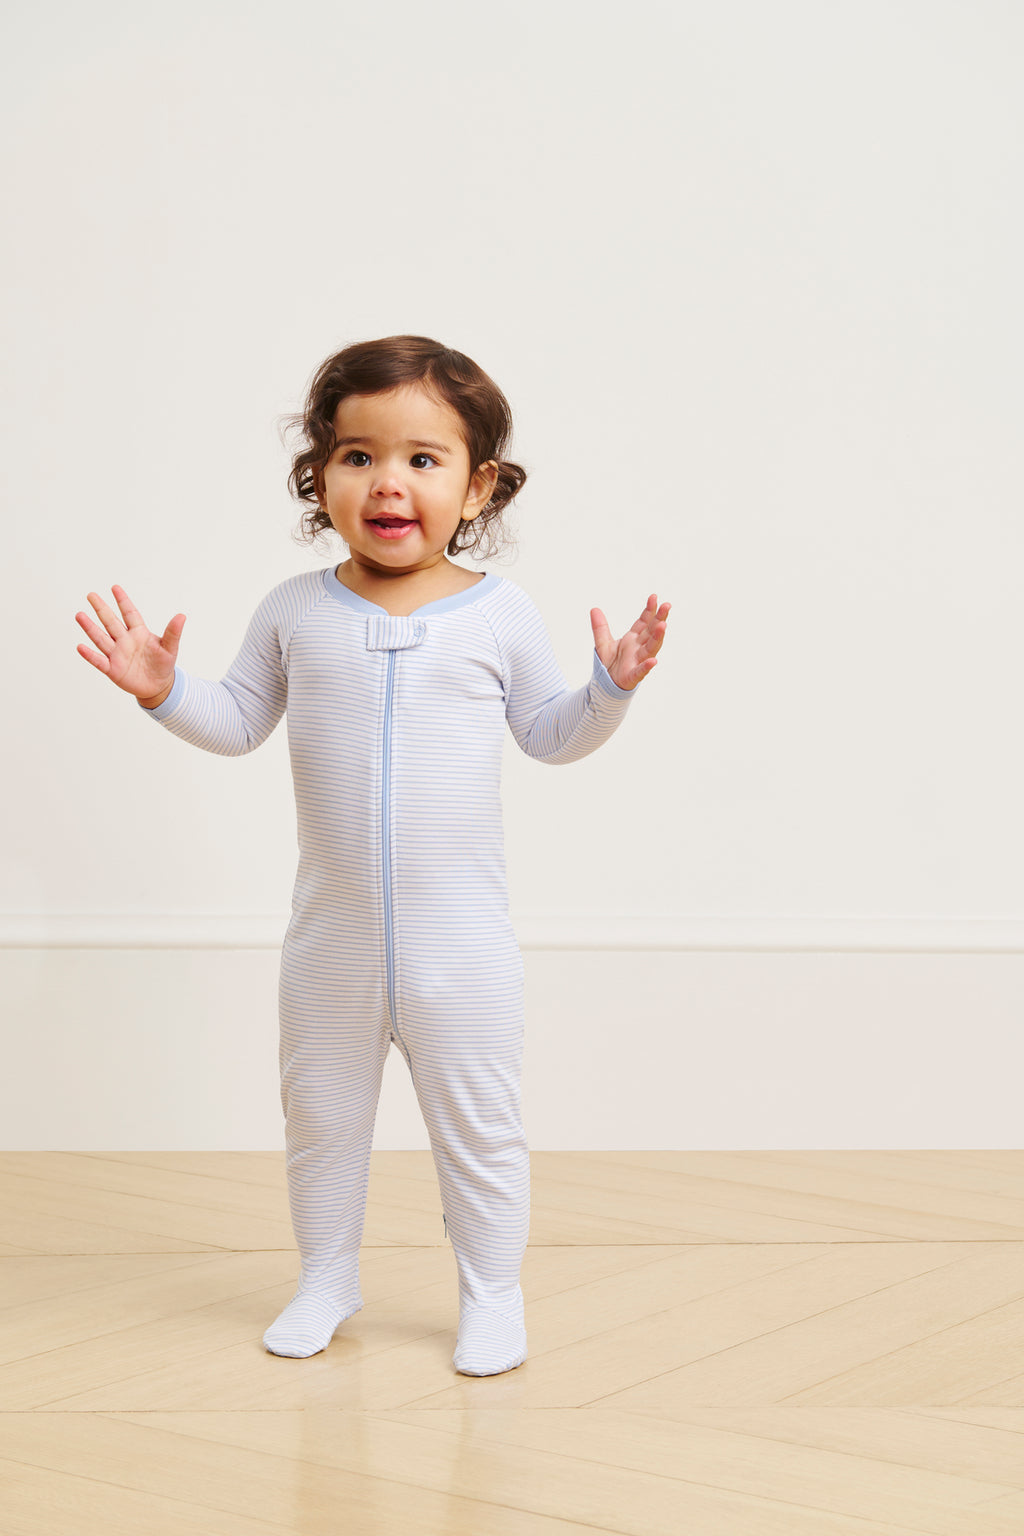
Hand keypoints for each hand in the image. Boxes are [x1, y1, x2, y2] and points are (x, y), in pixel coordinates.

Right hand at [76, 585, 185, 707]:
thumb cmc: (163, 664)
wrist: (158, 686)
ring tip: (79, 615)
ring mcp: (117, 654)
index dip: (123, 601)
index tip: (115, 587)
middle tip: (91, 595)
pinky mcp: (112, 669)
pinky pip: (99, 661)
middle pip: (111, 622)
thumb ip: (173, 632)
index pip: (129, 613)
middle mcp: (125, 641)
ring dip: (90, 628)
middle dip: (101, 609)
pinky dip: (90, 655)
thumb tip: (182, 615)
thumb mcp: (170, 648)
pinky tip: (80, 647)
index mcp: (139, 633)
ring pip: (101, 638)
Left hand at [591, 593, 670, 690]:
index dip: (649, 610)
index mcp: (633, 639)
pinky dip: (647, 666)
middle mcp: (639, 648)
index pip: (644, 622)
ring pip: (651, 648)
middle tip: (667, 605)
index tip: (654, 597)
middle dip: (659, 618)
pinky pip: (641, 670)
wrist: (606, 685)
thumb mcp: (603, 643)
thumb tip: (594, 609)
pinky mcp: (633, 675)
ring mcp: (638, 661)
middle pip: (652, 631)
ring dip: (658, 637)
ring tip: (663, 625)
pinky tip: (653, 661)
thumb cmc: (610, 664)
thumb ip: (600, 627)